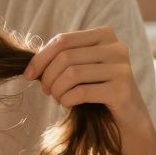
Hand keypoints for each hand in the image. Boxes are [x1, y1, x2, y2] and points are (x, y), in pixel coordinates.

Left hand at [23, 26, 153, 135]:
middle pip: (65, 57)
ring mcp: (122, 68)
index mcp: (105, 35)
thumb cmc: (96, 90)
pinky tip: (68, 104)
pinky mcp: (122, 90)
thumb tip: (30, 66)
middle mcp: (116, 48)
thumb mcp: (80, 68)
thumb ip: (61, 58)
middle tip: (46, 91)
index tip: (28, 75)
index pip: (63, 40)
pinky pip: (81, 92)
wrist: (126, 119)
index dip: (40, 58)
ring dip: (57, 90)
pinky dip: (67, 100)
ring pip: (72, 74)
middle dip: (48, 77)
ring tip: (58, 98)